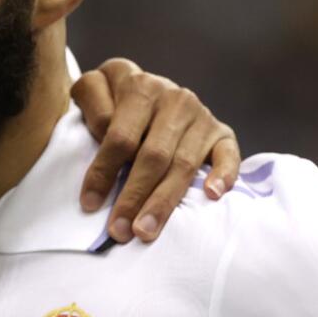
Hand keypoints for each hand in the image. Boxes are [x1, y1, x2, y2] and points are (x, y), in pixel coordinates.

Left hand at [72, 58, 239, 241]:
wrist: (143, 88)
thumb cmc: (110, 101)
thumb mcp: (92, 92)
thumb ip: (90, 108)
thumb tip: (102, 139)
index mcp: (138, 86)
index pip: (120, 136)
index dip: (103, 172)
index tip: (89, 205)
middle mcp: (173, 97)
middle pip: (153, 155)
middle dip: (134, 196)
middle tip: (120, 231)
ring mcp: (199, 114)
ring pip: (183, 163)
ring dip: (164, 202)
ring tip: (146, 230)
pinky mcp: (221, 131)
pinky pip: (228, 153)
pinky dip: (223, 174)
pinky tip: (212, 195)